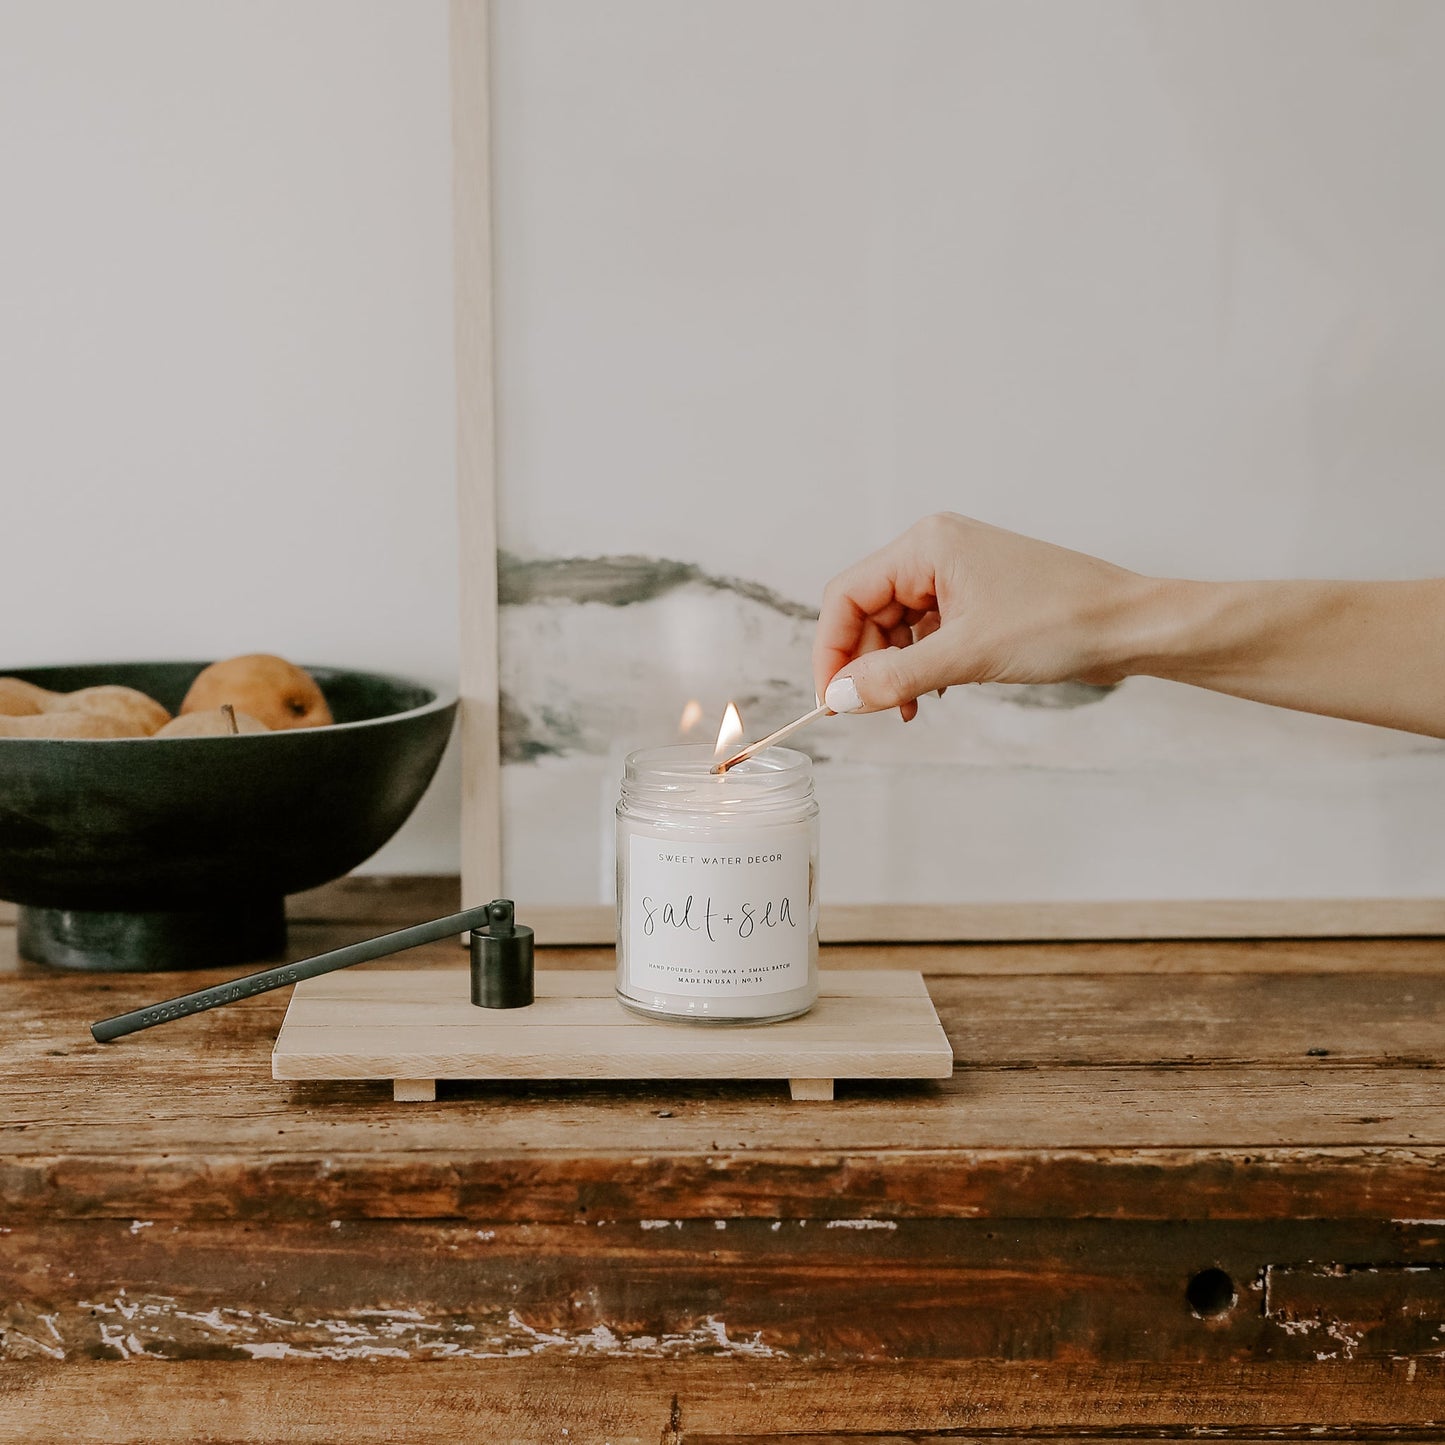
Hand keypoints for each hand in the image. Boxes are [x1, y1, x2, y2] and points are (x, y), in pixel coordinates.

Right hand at [812, 513, 1148, 718]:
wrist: (1131, 626)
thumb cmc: (1062, 621)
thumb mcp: (967, 655)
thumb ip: (895, 677)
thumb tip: (839, 697)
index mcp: (926, 545)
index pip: (847, 595)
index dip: (831, 650)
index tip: (831, 700)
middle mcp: (935, 552)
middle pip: (867, 612)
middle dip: (864, 664)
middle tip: (867, 711)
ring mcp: (957, 576)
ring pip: (895, 627)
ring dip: (892, 671)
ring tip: (905, 709)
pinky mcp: (977, 601)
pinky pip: (926, 635)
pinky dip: (919, 667)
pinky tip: (930, 695)